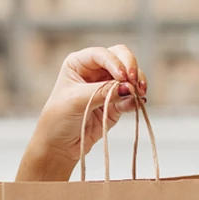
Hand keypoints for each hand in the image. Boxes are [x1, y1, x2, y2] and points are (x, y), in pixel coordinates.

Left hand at [17, 46, 148, 181]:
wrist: (59, 145)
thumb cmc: (58, 119)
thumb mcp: (76, 101)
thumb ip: (102, 92)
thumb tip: (128, 88)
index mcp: (79, 63)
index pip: (102, 54)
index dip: (115, 62)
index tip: (122, 76)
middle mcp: (95, 71)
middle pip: (121, 57)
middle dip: (131, 67)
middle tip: (135, 82)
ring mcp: (107, 86)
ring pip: (130, 76)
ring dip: (137, 83)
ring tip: (139, 94)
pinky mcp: (117, 103)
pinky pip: (131, 97)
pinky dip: (137, 99)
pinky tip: (138, 103)